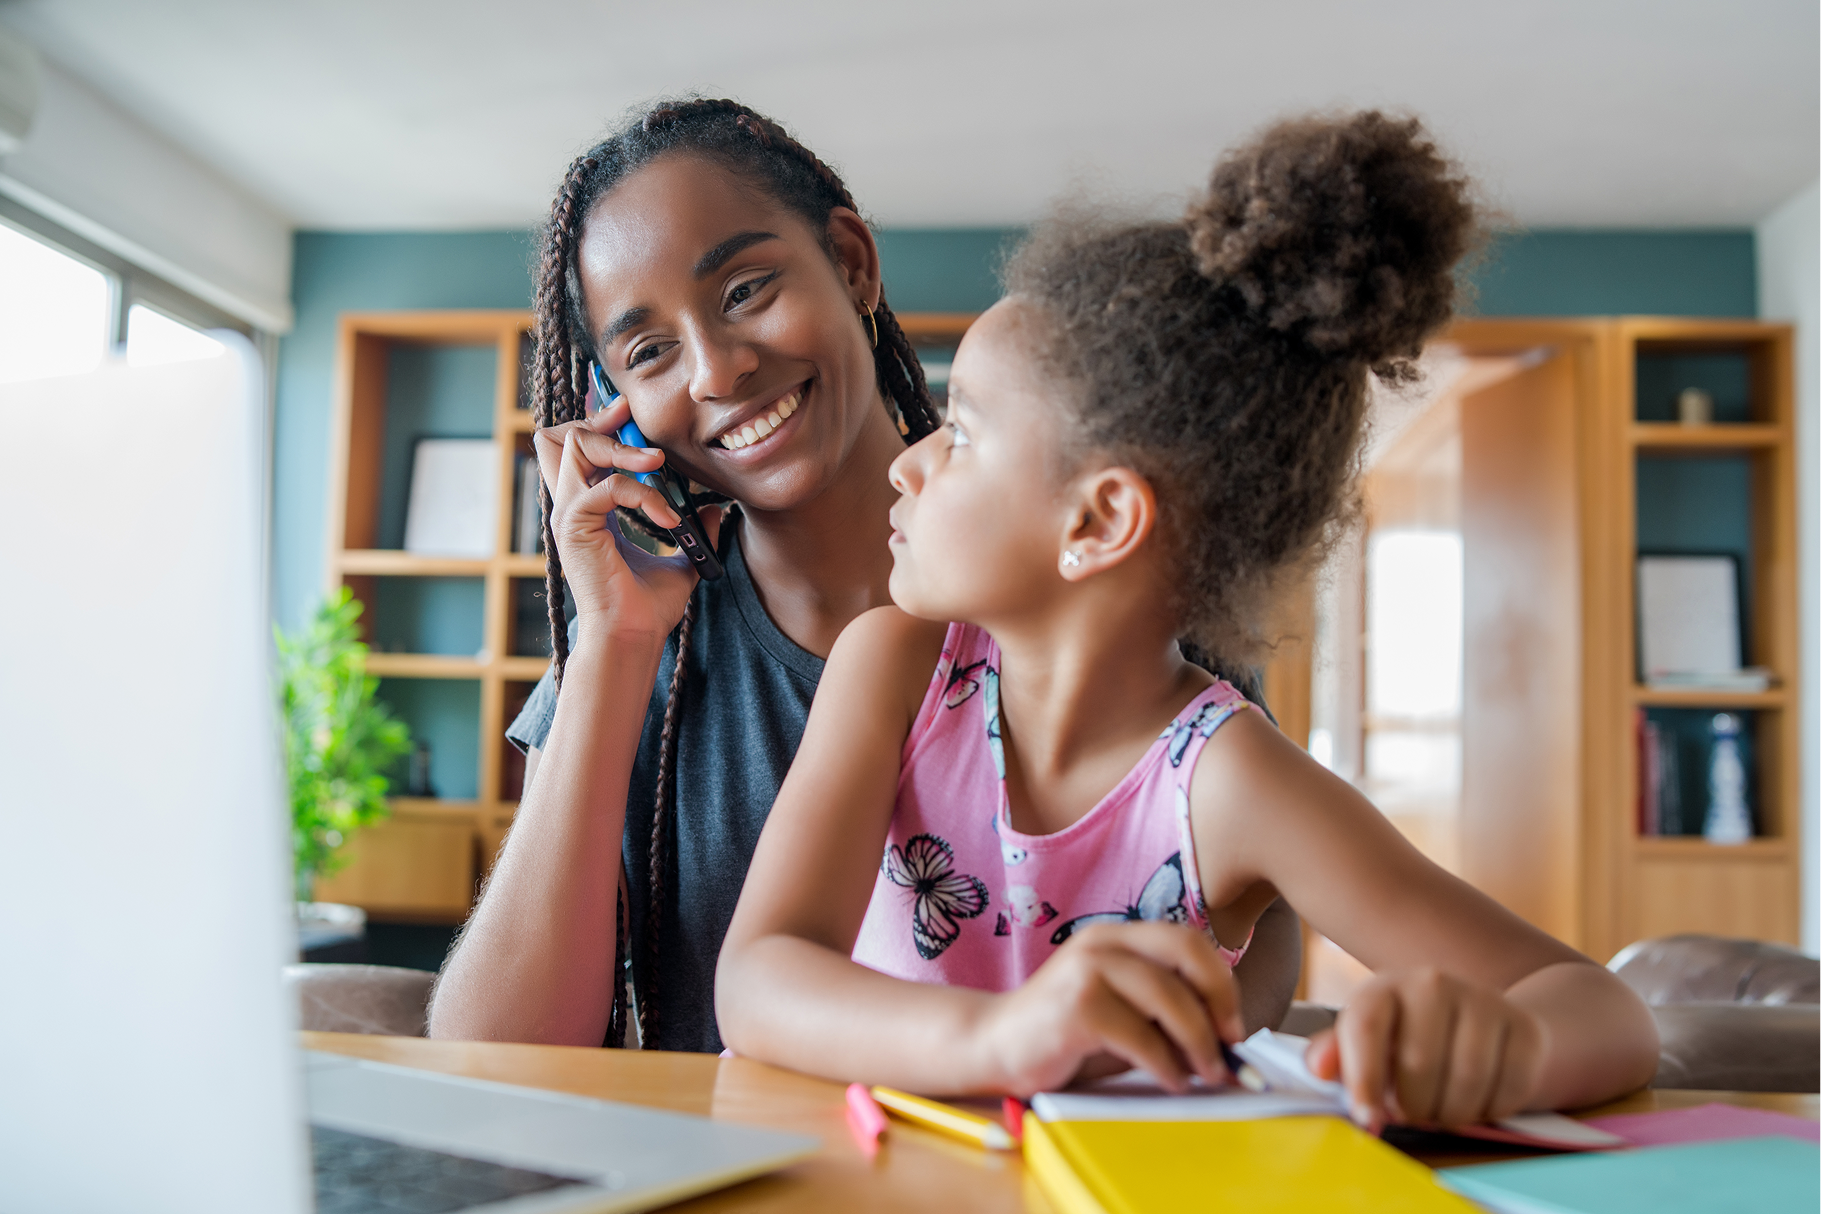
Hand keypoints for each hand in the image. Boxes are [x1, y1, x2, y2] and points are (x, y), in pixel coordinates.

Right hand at [533, 397, 722, 641]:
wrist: (634, 637)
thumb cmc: (648, 607)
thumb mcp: (679, 560)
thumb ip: (694, 531)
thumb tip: (717, 510)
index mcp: (588, 510)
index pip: (576, 449)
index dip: (599, 424)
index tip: (629, 414)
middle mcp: (571, 508)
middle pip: (562, 436)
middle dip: (601, 421)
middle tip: (634, 422)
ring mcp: (568, 517)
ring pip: (577, 446)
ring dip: (622, 447)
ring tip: (657, 464)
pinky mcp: (575, 528)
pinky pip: (607, 487)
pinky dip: (644, 494)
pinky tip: (668, 518)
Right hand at [972, 922, 1245, 1097]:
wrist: (994, 1046)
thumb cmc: (1065, 1035)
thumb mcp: (1121, 1011)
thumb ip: (1162, 1009)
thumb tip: (1225, 1037)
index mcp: (1116, 936)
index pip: (1186, 940)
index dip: (1220, 981)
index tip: (1233, 1025)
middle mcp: (1102, 942)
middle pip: (1185, 953)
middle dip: (1219, 1001)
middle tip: (1230, 1045)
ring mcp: (1086, 970)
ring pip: (1168, 997)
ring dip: (1199, 1042)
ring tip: (1208, 1073)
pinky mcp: (1076, 1007)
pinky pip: (1141, 1036)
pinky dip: (1167, 1064)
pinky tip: (1172, 1080)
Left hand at [1307, 967, 1545, 1131]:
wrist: (1475, 1019)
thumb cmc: (1405, 1040)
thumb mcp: (1365, 1044)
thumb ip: (1337, 1056)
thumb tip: (1320, 1069)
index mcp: (1384, 988)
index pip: (1366, 1028)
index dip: (1364, 1079)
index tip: (1368, 1119)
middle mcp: (1433, 983)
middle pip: (1420, 1064)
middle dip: (1412, 1106)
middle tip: (1410, 1111)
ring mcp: (1483, 1000)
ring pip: (1467, 1080)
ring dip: (1451, 1114)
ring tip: (1439, 1108)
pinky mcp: (1525, 1026)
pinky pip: (1510, 1087)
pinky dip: (1491, 1110)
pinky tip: (1476, 1100)